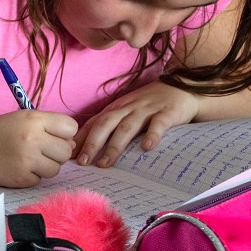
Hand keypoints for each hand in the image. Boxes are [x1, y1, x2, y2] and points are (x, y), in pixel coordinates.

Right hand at [0, 111, 77, 186]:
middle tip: (38, 150)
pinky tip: (17, 167)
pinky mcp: (20, 178)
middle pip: (66, 151)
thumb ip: (48, 126)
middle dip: (55, 152)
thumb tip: (72, 145)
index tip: (51, 135)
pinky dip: (31, 176)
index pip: (70, 128)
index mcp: (34, 119)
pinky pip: (40, 180)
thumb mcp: (21, 118)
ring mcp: (27, 160)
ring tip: (28, 159)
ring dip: (45, 166)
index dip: (63, 133)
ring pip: (56, 169)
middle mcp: (33, 138)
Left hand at [74, 81, 199, 166]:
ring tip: (105, 163)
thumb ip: (108, 127)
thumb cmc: (149, 105)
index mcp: (116, 108)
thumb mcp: (125, 111)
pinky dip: (152, 135)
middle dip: (91, 143)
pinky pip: (159, 124)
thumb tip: (83, 148)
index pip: (94, 123)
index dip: (80, 138)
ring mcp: (147, 110)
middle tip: (82, 163)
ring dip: (114, 146)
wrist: (183, 87)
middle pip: (105, 124)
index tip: (67, 156)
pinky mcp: (168, 113)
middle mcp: (128, 107)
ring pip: (127, 127)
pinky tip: (146, 148)